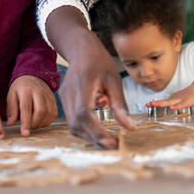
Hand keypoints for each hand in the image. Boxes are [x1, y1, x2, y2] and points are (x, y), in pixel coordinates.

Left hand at [6, 75, 57, 136]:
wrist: (33, 76)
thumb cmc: (20, 88)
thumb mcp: (11, 95)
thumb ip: (11, 109)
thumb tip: (11, 124)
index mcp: (26, 90)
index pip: (26, 108)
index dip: (26, 122)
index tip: (25, 134)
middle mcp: (39, 92)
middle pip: (41, 111)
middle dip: (34, 123)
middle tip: (28, 127)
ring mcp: (48, 95)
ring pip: (49, 114)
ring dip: (40, 123)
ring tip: (33, 123)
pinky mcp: (54, 99)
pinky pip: (53, 114)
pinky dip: (47, 121)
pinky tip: (40, 121)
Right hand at [47, 7, 134, 148]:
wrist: (81, 49)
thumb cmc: (100, 62)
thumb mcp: (115, 80)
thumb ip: (120, 105)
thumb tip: (130, 127)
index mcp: (83, 84)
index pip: (84, 114)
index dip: (96, 131)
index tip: (112, 141)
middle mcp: (69, 93)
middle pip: (76, 124)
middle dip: (94, 138)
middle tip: (112, 145)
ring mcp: (64, 97)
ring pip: (72, 125)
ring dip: (89, 136)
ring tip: (107, 139)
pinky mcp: (64, 100)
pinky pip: (72, 120)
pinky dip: (85, 129)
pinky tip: (98, 129)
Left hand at [147, 82, 193, 109]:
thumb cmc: (188, 96)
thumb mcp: (179, 100)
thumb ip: (173, 103)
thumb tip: (167, 107)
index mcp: (173, 99)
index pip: (163, 102)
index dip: (155, 103)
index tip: (147, 105)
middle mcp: (175, 98)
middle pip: (164, 101)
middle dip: (155, 103)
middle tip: (148, 104)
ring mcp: (181, 99)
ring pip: (170, 102)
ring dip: (162, 104)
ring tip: (154, 104)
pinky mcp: (187, 101)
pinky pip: (181, 105)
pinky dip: (176, 106)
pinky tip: (171, 108)